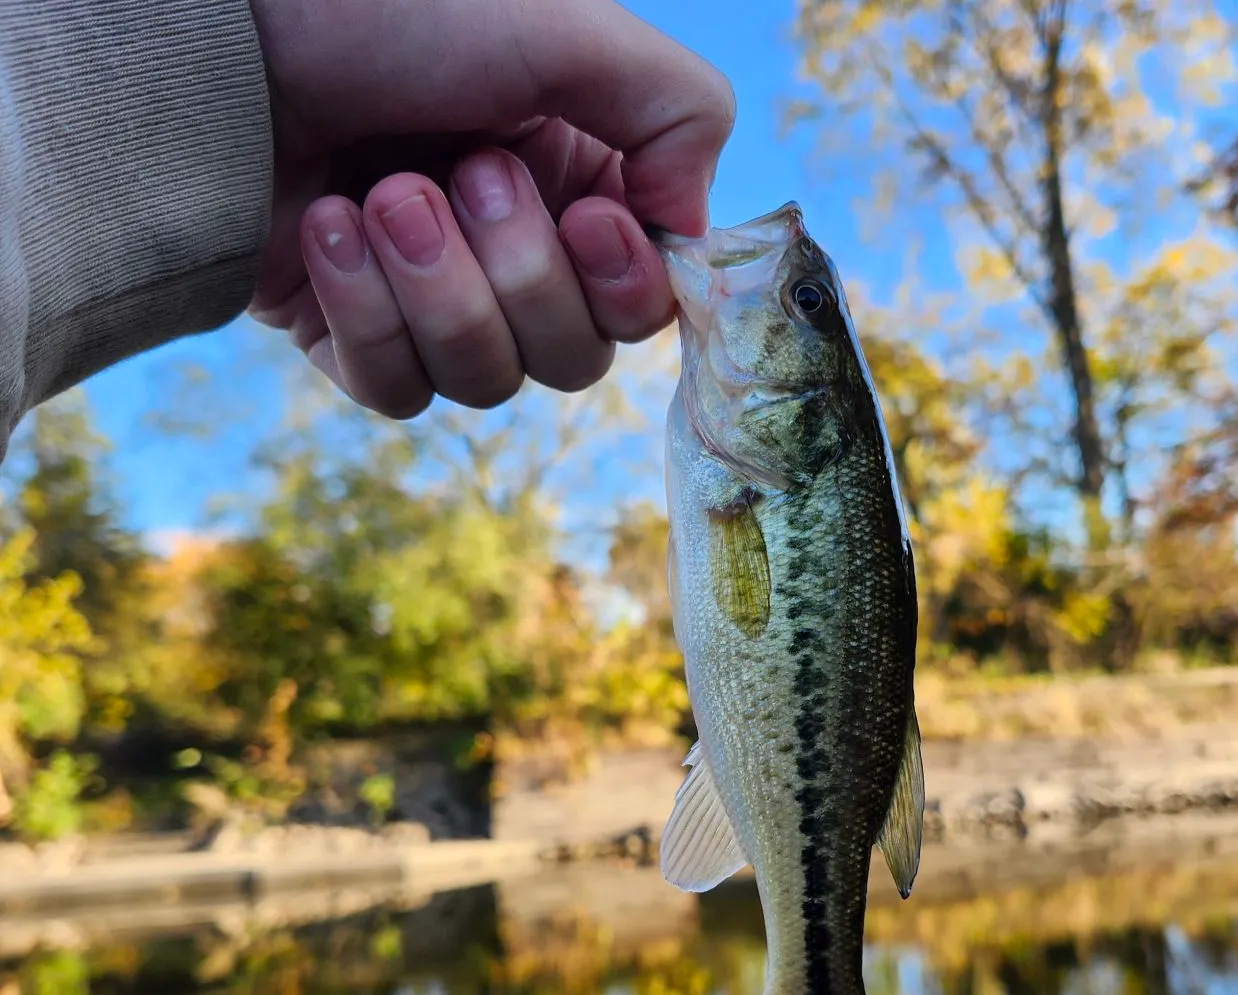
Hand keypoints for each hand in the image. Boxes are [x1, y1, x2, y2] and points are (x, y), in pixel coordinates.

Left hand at [246, 0, 733, 417]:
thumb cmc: (392, 10)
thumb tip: (690, 234)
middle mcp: (510, 257)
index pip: (641, 306)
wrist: (228, 30)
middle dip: (518, 275)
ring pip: (484, 384)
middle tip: (462, 172)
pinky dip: (365, 315)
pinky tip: (326, 225)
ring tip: (380, 195)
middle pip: (571, 360)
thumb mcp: (569, 28)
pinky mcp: (351, 339)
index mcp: (575, 188)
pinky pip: (396, 393)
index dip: (624, 287)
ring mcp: (429, 305)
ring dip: (437, 289)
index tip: (589, 221)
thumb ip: (678, 113)